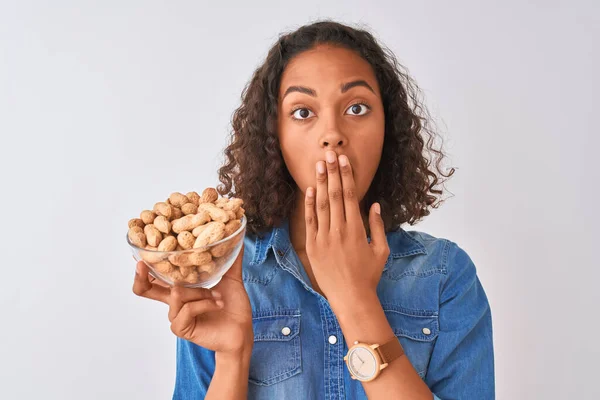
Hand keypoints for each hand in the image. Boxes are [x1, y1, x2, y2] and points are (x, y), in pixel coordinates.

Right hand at [132, 244, 252, 355]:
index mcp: (182, 289)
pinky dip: (205, 303)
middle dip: (141, 276)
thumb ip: (231, 260)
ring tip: (217, 294)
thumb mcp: (231, 279)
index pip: (157, 276)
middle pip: (145, 290)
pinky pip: (187, 309)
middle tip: (141, 264)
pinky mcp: (181, 328)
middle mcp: (175, 302)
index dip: (147, 264)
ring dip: (200, 292)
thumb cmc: (233, 308)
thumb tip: (237, 237)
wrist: (242, 331)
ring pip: (177, 293)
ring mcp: (176, 316)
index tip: (143, 250)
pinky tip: (217, 304)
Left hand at [304, 150, 389, 307]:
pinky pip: (310, 220)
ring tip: (319, 165)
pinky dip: (309, 204)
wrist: (350, 297)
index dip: (346, 176)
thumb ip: (378, 226)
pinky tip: (310, 189)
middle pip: (335, 195)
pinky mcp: (313, 246)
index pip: (350, 195)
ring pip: (321, 204)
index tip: (344, 160)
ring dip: (320, 183)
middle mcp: (339, 230)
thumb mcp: (381, 250)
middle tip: (329, 153)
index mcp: (357, 229)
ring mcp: (324, 238)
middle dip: (332, 172)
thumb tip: (376, 204)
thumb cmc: (368, 275)